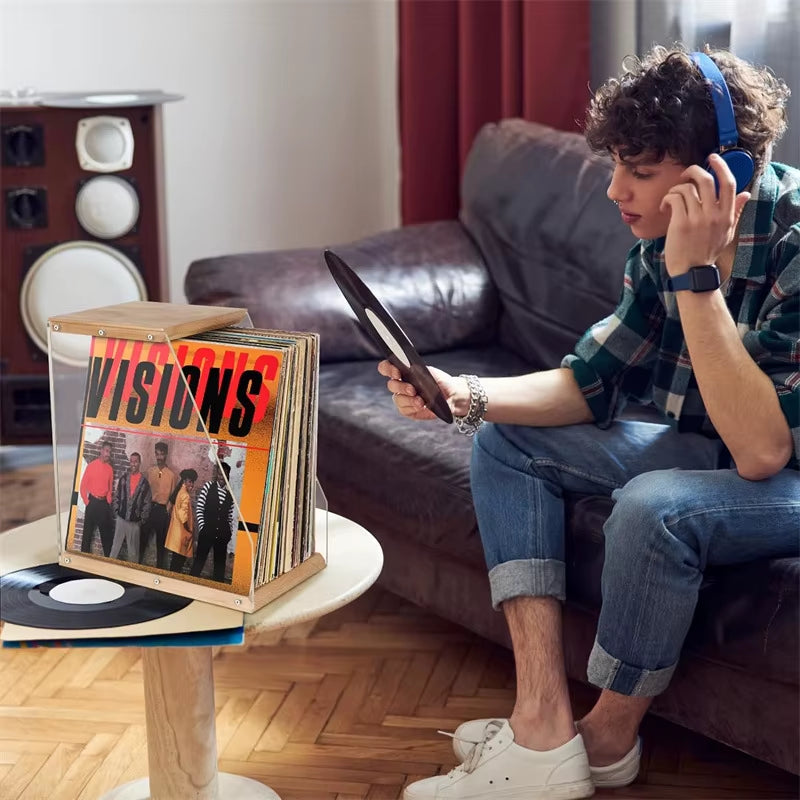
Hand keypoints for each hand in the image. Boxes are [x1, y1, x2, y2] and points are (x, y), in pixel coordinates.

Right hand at [377, 360, 466, 420]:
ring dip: (408, 400)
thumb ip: (418, 372)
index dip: (387, 369)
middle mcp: (400, 384)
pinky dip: (412, 408)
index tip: (397, 372)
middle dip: (401, 387)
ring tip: (421, 401)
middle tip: (413, 390)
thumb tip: (411, 371)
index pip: (386, 368)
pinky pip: (404, 410)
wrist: (452, 396)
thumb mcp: (431, 373)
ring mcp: (403, 398)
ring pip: (397, 398)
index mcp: (403, 372)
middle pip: (391, 385)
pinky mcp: (408, 410)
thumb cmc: (440, 382)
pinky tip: (421, 407)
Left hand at [659, 154, 749, 277]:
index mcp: (727, 215)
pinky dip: (667, 198)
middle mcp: (714, 215)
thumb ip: (734, 212)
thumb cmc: (706, 252)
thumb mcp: (726, 232)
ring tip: (671, 198)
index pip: (729, 184)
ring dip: (676, 188)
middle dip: (693, 171)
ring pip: (687, 188)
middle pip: (707, 180)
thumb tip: (745, 194)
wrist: (692, 273)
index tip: (712, 158)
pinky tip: (664, 207)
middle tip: (684, 174)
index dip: (721, 166)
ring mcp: (697, 219)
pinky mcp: (681, 224)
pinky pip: (674, 198)